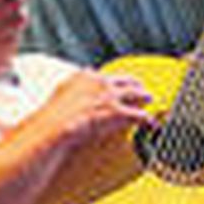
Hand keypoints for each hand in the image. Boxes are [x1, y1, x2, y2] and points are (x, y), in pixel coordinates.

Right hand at [40, 68, 154, 146]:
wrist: (55, 127)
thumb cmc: (52, 118)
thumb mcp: (58, 97)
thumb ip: (67, 92)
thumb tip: (64, 97)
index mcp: (84, 77)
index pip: (104, 76)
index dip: (112, 81)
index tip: (115, 84)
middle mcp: (100, 82)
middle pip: (124, 80)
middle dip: (134, 84)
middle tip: (140, 88)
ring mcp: (110, 96)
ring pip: (135, 93)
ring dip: (143, 96)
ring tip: (149, 99)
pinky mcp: (118, 112)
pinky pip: (139, 115)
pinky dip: (147, 119)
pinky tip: (151, 123)